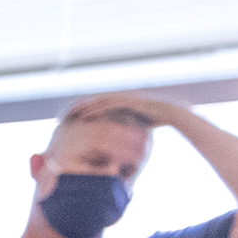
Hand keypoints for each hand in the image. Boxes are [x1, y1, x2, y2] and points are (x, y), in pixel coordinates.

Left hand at [64, 90, 192, 132]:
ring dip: (85, 107)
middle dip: (81, 106)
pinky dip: (96, 110)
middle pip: (96, 101)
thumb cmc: (156, 120)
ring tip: (71, 115)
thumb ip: (125, 127)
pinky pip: (108, 105)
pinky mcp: (129, 102)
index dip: (87, 109)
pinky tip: (85, 116)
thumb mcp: (136, 124)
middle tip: (65, 114)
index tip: (73, 116)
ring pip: (100, 102)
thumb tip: (117, 139)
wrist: (172, 112)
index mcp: (122, 103)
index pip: (100, 104)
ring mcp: (125, 99)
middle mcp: (121, 98)